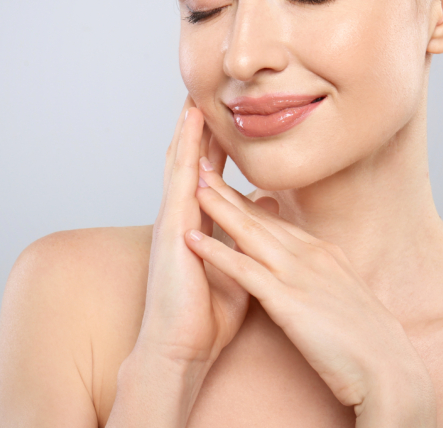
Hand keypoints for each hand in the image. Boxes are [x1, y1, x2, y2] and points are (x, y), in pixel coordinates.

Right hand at [132, 99, 249, 371]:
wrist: (179, 349)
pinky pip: (179, 177)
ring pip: (180, 162)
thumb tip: (270, 205)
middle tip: (200, 92)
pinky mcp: (172, 226)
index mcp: (195, 229)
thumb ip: (249, 236)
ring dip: (187, 128)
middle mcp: (180, 219)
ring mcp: (172, 221)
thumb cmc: (203, 318)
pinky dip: (185, 147)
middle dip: (195, 130)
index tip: (221, 119)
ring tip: (194, 94)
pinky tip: (190, 123)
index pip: (205, 179)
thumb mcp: (237, 267)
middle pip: (188, 164)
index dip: (212, 148)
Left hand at [185, 161, 436, 426]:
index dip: (247, 200)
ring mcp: (299, 275)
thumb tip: (304, 271)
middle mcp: (311, 255)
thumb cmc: (368, 342)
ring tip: (192, 186)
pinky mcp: (288, 301)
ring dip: (218, 208)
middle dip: (227, 190)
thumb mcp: (343, 294)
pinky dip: (216, 252)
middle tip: (201, 163)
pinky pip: (245, 271)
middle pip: (260, 216)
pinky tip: (193, 240)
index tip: (224, 182)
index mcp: (323, 253)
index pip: (277, 220)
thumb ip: (321, 276)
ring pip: (250, 233)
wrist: (388, 368)